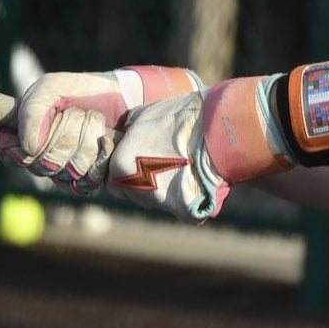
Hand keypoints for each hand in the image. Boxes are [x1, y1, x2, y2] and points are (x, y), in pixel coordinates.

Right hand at [0, 66, 200, 194]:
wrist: (126, 97)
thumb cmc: (85, 90)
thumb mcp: (52, 88)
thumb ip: (31, 111)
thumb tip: (29, 149)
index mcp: (27, 137)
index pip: (13, 156)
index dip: (26, 145)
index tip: (48, 123)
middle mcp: (44, 158)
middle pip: (42, 165)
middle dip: (65, 135)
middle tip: (78, 114)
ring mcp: (68, 170)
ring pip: (66, 173)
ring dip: (85, 142)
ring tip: (95, 122)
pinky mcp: (93, 178)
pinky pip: (88, 181)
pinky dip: (100, 157)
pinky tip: (107, 140)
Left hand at [105, 75, 293, 220]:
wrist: (217, 129)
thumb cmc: (180, 118)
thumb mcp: (142, 115)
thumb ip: (127, 132)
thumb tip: (124, 135)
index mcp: (120, 166)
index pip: (111, 179)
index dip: (124, 170)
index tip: (139, 160)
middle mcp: (136, 189)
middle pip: (132, 193)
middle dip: (141, 182)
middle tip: (160, 166)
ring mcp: (160, 202)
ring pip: (155, 202)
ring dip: (163, 191)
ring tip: (181, 172)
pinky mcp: (184, 210)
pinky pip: (183, 212)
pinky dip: (188, 205)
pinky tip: (195, 189)